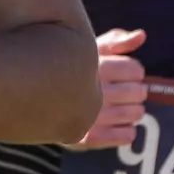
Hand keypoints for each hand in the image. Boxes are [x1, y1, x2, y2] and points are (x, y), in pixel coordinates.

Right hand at [71, 28, 147, 147]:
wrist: (31, 96)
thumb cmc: (68, 68)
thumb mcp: (88, 49)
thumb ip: (116, 41)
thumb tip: (142, 35)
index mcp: (94, 66)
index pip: (135, 70)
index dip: (133, 71)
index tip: (123, 74)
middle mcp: (93, 91)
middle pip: (138, 93)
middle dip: (135, 91)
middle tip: (122, 91)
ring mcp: (90, 117)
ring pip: (135, 114)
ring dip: (132, 110)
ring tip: (120, 106)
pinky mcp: (87, 138)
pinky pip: (126, 136)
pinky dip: (127, 131)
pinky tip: (117, 124)